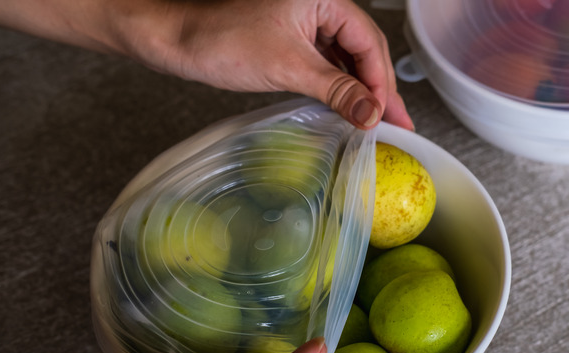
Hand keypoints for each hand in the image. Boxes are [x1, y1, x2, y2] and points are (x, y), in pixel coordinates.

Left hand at [0, 0, 412, 130]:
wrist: (172, 39)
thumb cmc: (220, 39)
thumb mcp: (286, 66)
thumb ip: (335, 89)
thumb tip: (372, 113)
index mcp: (323, 0)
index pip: (369, 42)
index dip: (382, 82)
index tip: (389, 117)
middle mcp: (318, 8)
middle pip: (363, 51)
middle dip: (378, 89)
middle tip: (396, 125)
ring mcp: (304, 25)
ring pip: (345, 60)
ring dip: (360, 92)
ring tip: (377, 123)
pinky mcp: (289, 42)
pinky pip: (325, 65)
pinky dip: (338, 89)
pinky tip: (345, 109)